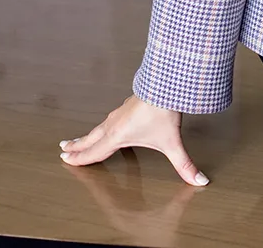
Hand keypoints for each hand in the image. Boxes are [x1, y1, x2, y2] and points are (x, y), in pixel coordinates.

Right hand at [58, 94, 209, 186]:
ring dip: (87, 135)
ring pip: (98, 128)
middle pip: (90, 138)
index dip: (80, 158)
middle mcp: (114, 124)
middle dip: (77, 145)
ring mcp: (119, 113)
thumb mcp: (172, 143)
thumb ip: (184, 164)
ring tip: (78, 140)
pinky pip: (108, 120)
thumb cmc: (164, 111)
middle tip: (63, 149)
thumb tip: (199, 181)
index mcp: (117, 136)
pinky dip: (101, 127)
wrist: (165, 82)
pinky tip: (107, 127)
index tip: (66, 159)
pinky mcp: (127, 105)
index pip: (94, 152)